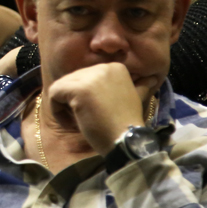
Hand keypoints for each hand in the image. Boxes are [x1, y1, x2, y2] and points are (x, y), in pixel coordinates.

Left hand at [44, 62, 158, 155]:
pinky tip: (73, 124)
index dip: (84, 97)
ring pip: (60, 87)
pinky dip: (57, 112)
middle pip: (71, 81)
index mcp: (115, 67)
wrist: (126, 141)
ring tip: (79, 123)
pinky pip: (53, 95)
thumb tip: (153, 77)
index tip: (96, 113)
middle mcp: (102, 67)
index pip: (84, 77)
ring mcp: (89, 76)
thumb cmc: (126, 124)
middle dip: (72, 102)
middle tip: (86, 120)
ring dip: (64, 108)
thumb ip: (138, 86)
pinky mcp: (77, 89)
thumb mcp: (134, 99)